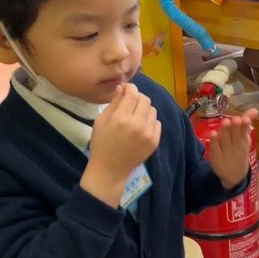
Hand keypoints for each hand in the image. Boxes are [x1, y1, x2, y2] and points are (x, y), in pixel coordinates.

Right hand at [81, 84, 161, 206]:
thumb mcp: (101, 121)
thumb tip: (123, 88)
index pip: (132, 93)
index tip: (126, 89)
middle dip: (137, 98)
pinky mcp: (155, 141)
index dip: (130, 88)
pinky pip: (157, 123)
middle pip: (145, 100)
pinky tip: (140, 127)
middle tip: (130, 103)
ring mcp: (149, 133)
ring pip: (152, 110)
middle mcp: (138, 124)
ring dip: (144, 110)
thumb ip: (114, 103)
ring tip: (135, 117)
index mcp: (121, 118)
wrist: (110, 169)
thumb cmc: (101, 143)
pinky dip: (150, 122)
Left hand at [209, 108, 258, 189]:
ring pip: (225, 140)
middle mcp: (235, 147)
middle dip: (236, 127)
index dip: (245, 125)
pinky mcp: (216, 157)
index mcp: (244, 142)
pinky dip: (214, 141)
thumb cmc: (239, 153)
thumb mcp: (245, 140)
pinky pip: (215, 148)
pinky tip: (213, 133)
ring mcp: (226, 152)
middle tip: (235, 119)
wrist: (234, 176)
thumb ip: (247, 124)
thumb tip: (254, 109)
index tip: (245, 119)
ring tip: (225, 121)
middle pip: (235, 136)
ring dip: (225, 131)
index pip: (245, 132)